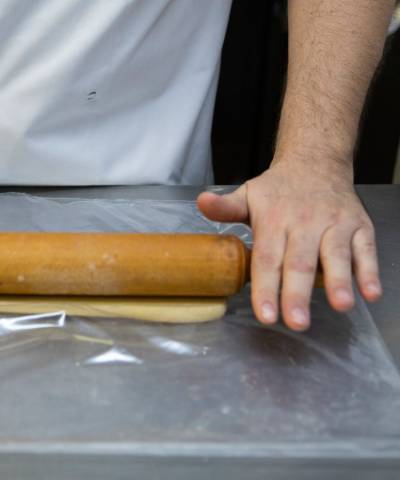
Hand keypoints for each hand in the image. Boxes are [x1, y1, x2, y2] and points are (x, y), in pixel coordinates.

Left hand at [197, 160, 380, 330]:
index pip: (267, 259)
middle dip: (298, 294)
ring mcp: (335, 224)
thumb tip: (202, 203)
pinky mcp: (360, 226)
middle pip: (300, 263)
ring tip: (340, 306)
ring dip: (339, 281)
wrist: (316, 161)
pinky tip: (370, 293)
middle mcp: (305, 223)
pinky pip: (366, 249)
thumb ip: (226, 207)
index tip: (265, 314)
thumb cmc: (278, 190)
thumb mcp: (248, 194)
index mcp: (274, 220)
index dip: (265, 288)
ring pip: (336, 255)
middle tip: (296, 322)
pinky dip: (370, 271)